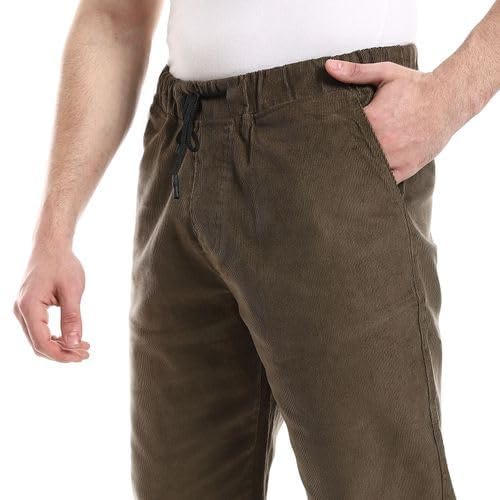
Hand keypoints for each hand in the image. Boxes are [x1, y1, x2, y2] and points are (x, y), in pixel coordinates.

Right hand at [14, 244, 89, 361]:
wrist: (51, 246)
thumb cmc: (62, 265)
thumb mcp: (72, 291)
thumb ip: (72, 318)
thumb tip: (74, 344)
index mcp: (29, 307)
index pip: (41, 342)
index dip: (61, 354)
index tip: (82, 356)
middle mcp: (21, 311)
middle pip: (38, 344)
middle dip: (62, 353)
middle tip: (86, 354)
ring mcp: (23, 310)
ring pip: (39, 339)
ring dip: (60, 346)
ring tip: (83, 348)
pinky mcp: (29, 308)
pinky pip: (39, 330)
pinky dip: (56, 337)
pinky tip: (73, 338)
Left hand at [325, 59, 458, 182]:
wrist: (450, 99)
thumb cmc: (416, 86)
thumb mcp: (386, 73)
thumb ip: (355, 72)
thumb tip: (328, 66)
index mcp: (372, 120)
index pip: (341, 133)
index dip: (330, 136)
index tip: (322, 138)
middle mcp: (382, 142)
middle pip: (351, 154)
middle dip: (340, 154)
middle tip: (328, 157)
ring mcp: (394, 158)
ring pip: (366, 170)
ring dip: (356, 169)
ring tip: (343, 170)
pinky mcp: (406, 169)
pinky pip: (384, 181)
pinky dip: (374, 180)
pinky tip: (365, 177)